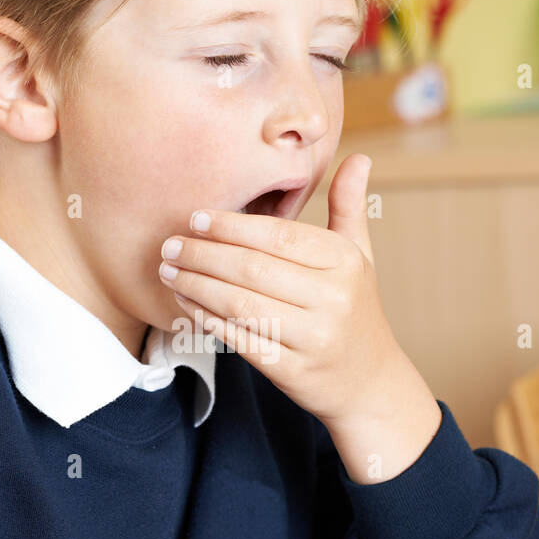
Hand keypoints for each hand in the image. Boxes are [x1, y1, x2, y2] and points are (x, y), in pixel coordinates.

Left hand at [158, 154, 400, 428]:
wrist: (370, 382)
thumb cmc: (355, 309)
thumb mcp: (359, 256)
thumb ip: (348, 207)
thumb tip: (359, 156)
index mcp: (344, 262)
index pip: (277, 235)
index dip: (231, 226)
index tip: (195, 217)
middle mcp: (332, 298)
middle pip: (252, 269)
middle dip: (203, 255)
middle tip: (171, 245)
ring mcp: (312, 337)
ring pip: (240, 305)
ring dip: (196, 286)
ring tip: (169, 271)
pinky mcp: (292, 370)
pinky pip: (239, 339)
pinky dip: (206, 319)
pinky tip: (186, 302)